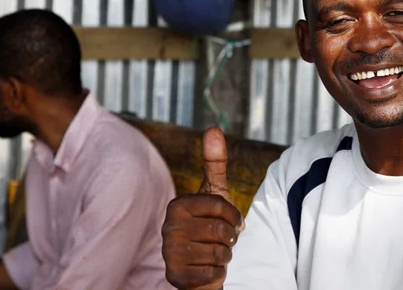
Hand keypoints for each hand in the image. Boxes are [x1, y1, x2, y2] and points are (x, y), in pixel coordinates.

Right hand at [162, 127, 243, 289]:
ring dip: (224, 256)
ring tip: (214, 252)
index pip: (221, 208)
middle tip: (221, 239)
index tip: (231, 221)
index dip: (234, 216)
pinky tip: (207, 268)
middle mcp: (168, 228)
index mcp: (177, 205)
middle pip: (222, 232)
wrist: (202, 263)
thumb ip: (215, 162)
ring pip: (219, 253)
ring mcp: (170, 253)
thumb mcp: (216, 192)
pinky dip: (218, 273)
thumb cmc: (210, 224)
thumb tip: (213, 128)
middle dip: (230, 238)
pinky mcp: (175, 276)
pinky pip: (213, 274)